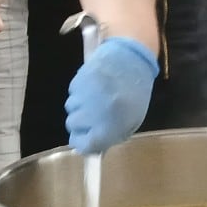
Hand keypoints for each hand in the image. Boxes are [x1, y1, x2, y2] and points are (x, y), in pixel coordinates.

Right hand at [65, 37, 159, 153]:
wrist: (132, 60)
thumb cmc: (135, 94)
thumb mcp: (130, 122)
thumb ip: (110, 135)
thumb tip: (93, 145)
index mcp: (108, 128)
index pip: (81, 145)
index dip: (82, 142)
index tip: (85, 137)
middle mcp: (92, 114)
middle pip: (72, 125)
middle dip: (81, 122)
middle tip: (93, 114)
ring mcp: (83, 97)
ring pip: (70, 108)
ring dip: (80, 105)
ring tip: (95, 97)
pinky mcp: (77, 81)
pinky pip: (72, 93)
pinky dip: (80, 92)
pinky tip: (93, 86)